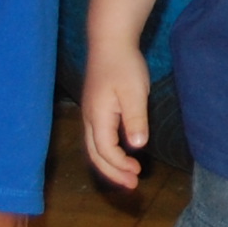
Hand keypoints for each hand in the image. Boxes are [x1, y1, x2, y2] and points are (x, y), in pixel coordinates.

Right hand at [81, 43, 152, 189]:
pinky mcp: (96, 108)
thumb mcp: (135, 92)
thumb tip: (137, 145)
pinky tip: (122, 152)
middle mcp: (90, 119)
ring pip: (95, 147)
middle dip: (113, 172)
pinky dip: (108, 151)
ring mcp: (90, 113)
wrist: (110, 42)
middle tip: (132, 185)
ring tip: (129, 174)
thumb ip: (135, 119)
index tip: (137, 173)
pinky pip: (98, 138)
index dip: (120, 165)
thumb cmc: (124, 65)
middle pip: (96, 155)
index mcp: (98, 117)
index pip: (106, 151)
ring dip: (110, 164)